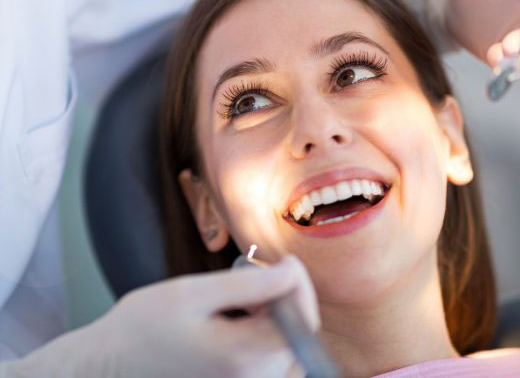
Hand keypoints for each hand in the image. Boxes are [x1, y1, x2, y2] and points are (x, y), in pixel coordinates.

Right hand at [2, 255, 317, 377]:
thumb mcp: (196, 292)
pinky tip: (235, 317)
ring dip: (274, 313)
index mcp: (244, 358)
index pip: (302, 319)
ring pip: (284, 345)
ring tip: (240, 297)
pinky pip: (268, 357)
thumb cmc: (144, 325)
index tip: (281, 261)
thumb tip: (293, 271)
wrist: (109, 366)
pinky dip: (262, 330)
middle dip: (285, 297)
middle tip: (253, 276)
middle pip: (298, 334)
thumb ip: (251, 284)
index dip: (299, 284)